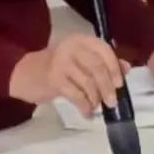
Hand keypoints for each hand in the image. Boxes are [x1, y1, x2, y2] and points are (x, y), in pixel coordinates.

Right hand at [9, 34, 128, 116]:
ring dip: (95, 98)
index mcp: (81, 40)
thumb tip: (127, 68)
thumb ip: (103, 61)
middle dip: (107, 87)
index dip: (114, 67)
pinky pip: (76, 95)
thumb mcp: (80, 59)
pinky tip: (87, 114)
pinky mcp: (54, 79)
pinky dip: (84, 107)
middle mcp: (71, 47)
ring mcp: (61, 62)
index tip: (120, 84)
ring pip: (87, 82)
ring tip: (97, 107)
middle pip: (97, 67)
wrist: (26, 73)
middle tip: (112, 102)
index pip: (104, 49)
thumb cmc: (58, 66)